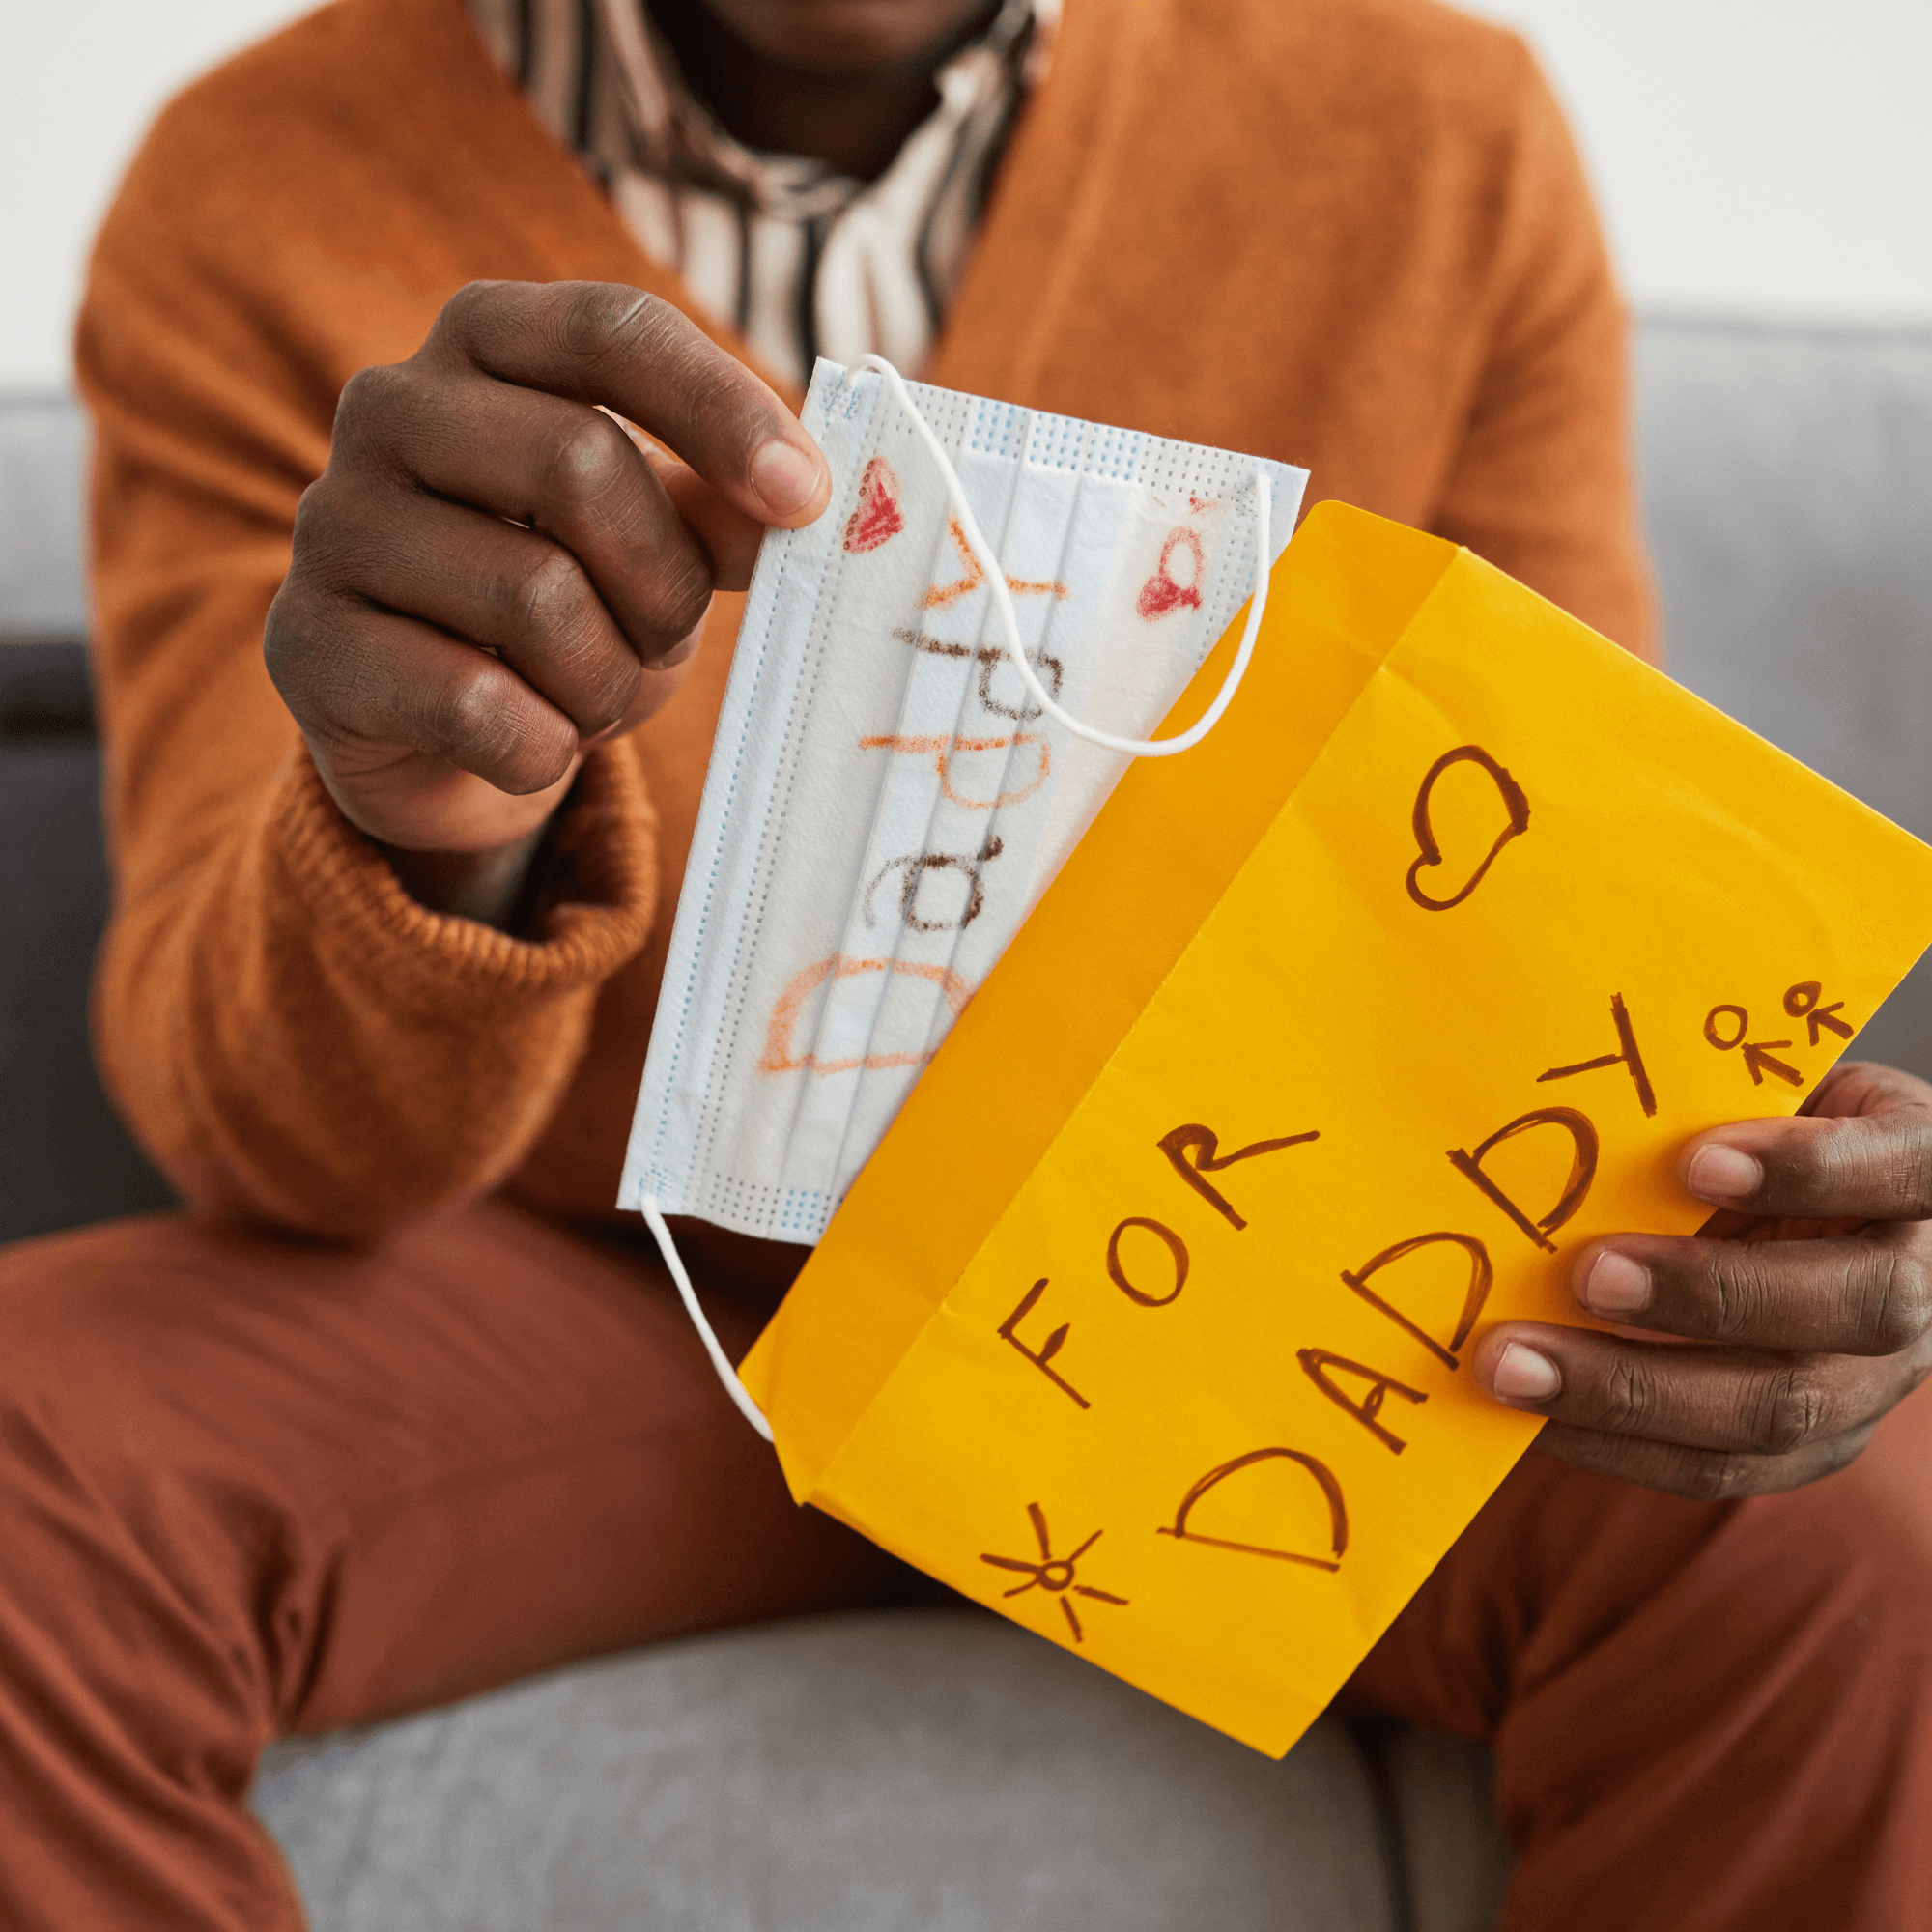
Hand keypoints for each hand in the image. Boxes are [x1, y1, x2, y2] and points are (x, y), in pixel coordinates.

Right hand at [264, 280, 828, 921]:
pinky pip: (474, 702)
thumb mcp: (658, 547)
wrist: (440, 738)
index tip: (806, 497)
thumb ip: (720, 510)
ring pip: (534, 595)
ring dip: (606, 680)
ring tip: (592, 698)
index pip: (611, 329)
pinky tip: (534, 746)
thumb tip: (796, 499)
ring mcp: (333, 522)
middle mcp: (390, 407)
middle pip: (580, 464)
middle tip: (666, 639)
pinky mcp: (307, 642)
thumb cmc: (567, 609)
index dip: (720, 408)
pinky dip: (542, 747)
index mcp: (486, 343)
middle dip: (663, 581)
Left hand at [1476, 1060, 1931, 1498]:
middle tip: (1587, 1275)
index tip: (1695, 1161)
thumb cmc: (1767, 1129)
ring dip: (1634, 1390)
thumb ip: (1707, 1099)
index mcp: (1924, 1172)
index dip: (1811, 1170)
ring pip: (1780, 1407)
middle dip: (1710, 1295)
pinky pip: (1722, 1466)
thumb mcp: (1763, 1094)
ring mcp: (1876, 1378)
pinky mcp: (1817, 1445)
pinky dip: (1617, 1445)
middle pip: (1855, 1307)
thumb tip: (1580, 1109)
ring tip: (1517, 1366)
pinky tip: (1533, 1417)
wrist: (1807, 1214)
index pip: (1905, 1167)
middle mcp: (1924, 1284)